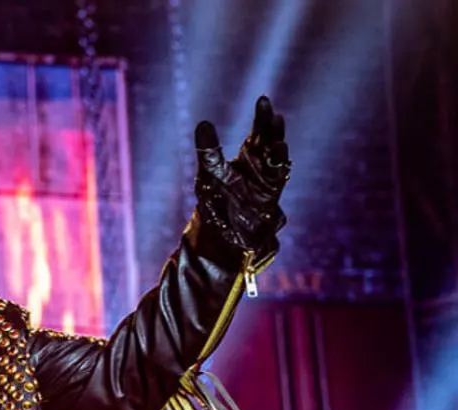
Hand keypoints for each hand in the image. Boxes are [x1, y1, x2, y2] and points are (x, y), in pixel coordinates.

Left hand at [194, 96, 290, 263]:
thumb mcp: (210, 174)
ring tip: (277, 138)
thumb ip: (210, 152)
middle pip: (270, 143)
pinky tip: (278, 154)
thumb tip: (204, 123)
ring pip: (276, 162)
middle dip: (272, 130)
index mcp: (248, 158)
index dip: (262, 118)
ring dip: (277, 149)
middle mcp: (261, 168)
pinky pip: (275, 182)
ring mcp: (266, 184)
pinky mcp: (268, 200)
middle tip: (273, 115)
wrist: (220, 236)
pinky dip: (277, 169)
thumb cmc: (215, 202)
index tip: (263, 100)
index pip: (259, 133)